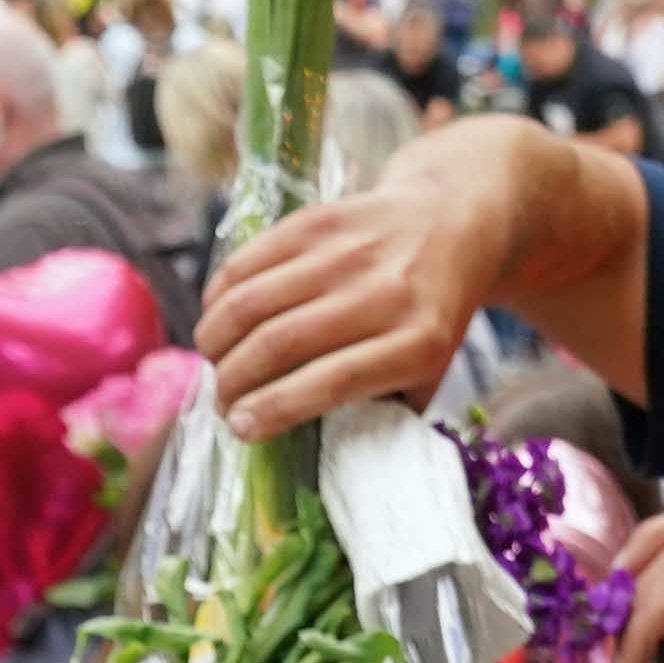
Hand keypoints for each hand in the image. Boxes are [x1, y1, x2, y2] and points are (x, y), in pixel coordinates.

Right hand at [197, 114, 543, 439]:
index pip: (332, 381)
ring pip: (254, 301)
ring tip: (212, 363)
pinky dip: (219, 296)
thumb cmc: (430, 316)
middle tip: (221, 402)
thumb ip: (380, 408)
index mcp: (419, 342)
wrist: (452, 221)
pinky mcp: (319, 221)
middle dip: (234, 381)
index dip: (275, 408)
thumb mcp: (428, 370)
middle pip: (282, 343)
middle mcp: (384, 293)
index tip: (240, 427)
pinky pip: (249, 262)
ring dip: (216, 340)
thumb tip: (310, 441)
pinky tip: (216, 319)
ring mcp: (348, 252)